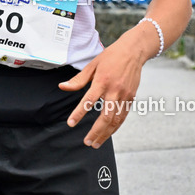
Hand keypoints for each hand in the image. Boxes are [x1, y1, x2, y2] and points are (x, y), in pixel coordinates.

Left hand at [59, 33, 147, 147]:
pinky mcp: (131, 98)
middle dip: (96, 132)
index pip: (88, 101)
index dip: (79, 113)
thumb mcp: (91, 65)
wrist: (133, 51)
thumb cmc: (110, 57)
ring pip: (116, 120)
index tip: (71, 123)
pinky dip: (116, 127)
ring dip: (106, 134)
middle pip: (105, 116)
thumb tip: (62, 87)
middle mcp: (114, 90)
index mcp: (102, 81)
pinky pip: (123, 116)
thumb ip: (78, 80)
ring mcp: (124, 95)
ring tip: (96, 143)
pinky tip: (108, 133)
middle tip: (87, 142)